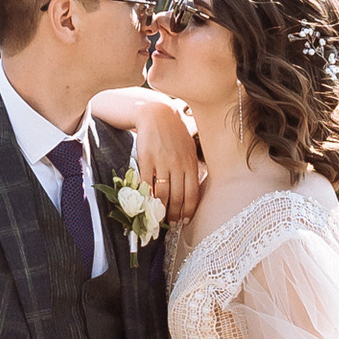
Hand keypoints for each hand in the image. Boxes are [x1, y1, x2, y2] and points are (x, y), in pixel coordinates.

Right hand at [114, 86, 205, 221]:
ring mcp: (162, 162)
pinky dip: (148, 196)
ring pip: (163, 194)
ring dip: (161, 209)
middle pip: (177, 197)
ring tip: (160, 218)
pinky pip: (148, 183)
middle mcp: (178, 164)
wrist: (156, 113)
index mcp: (190, 163)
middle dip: (175, 214)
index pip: (192, 194)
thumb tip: (193, 190)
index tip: (185, 221)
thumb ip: (192, 167)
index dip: (188, 211)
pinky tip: (147, 203)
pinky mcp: (146, 159)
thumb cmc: (175, 132)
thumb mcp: (189, 147)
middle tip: (171, 224)